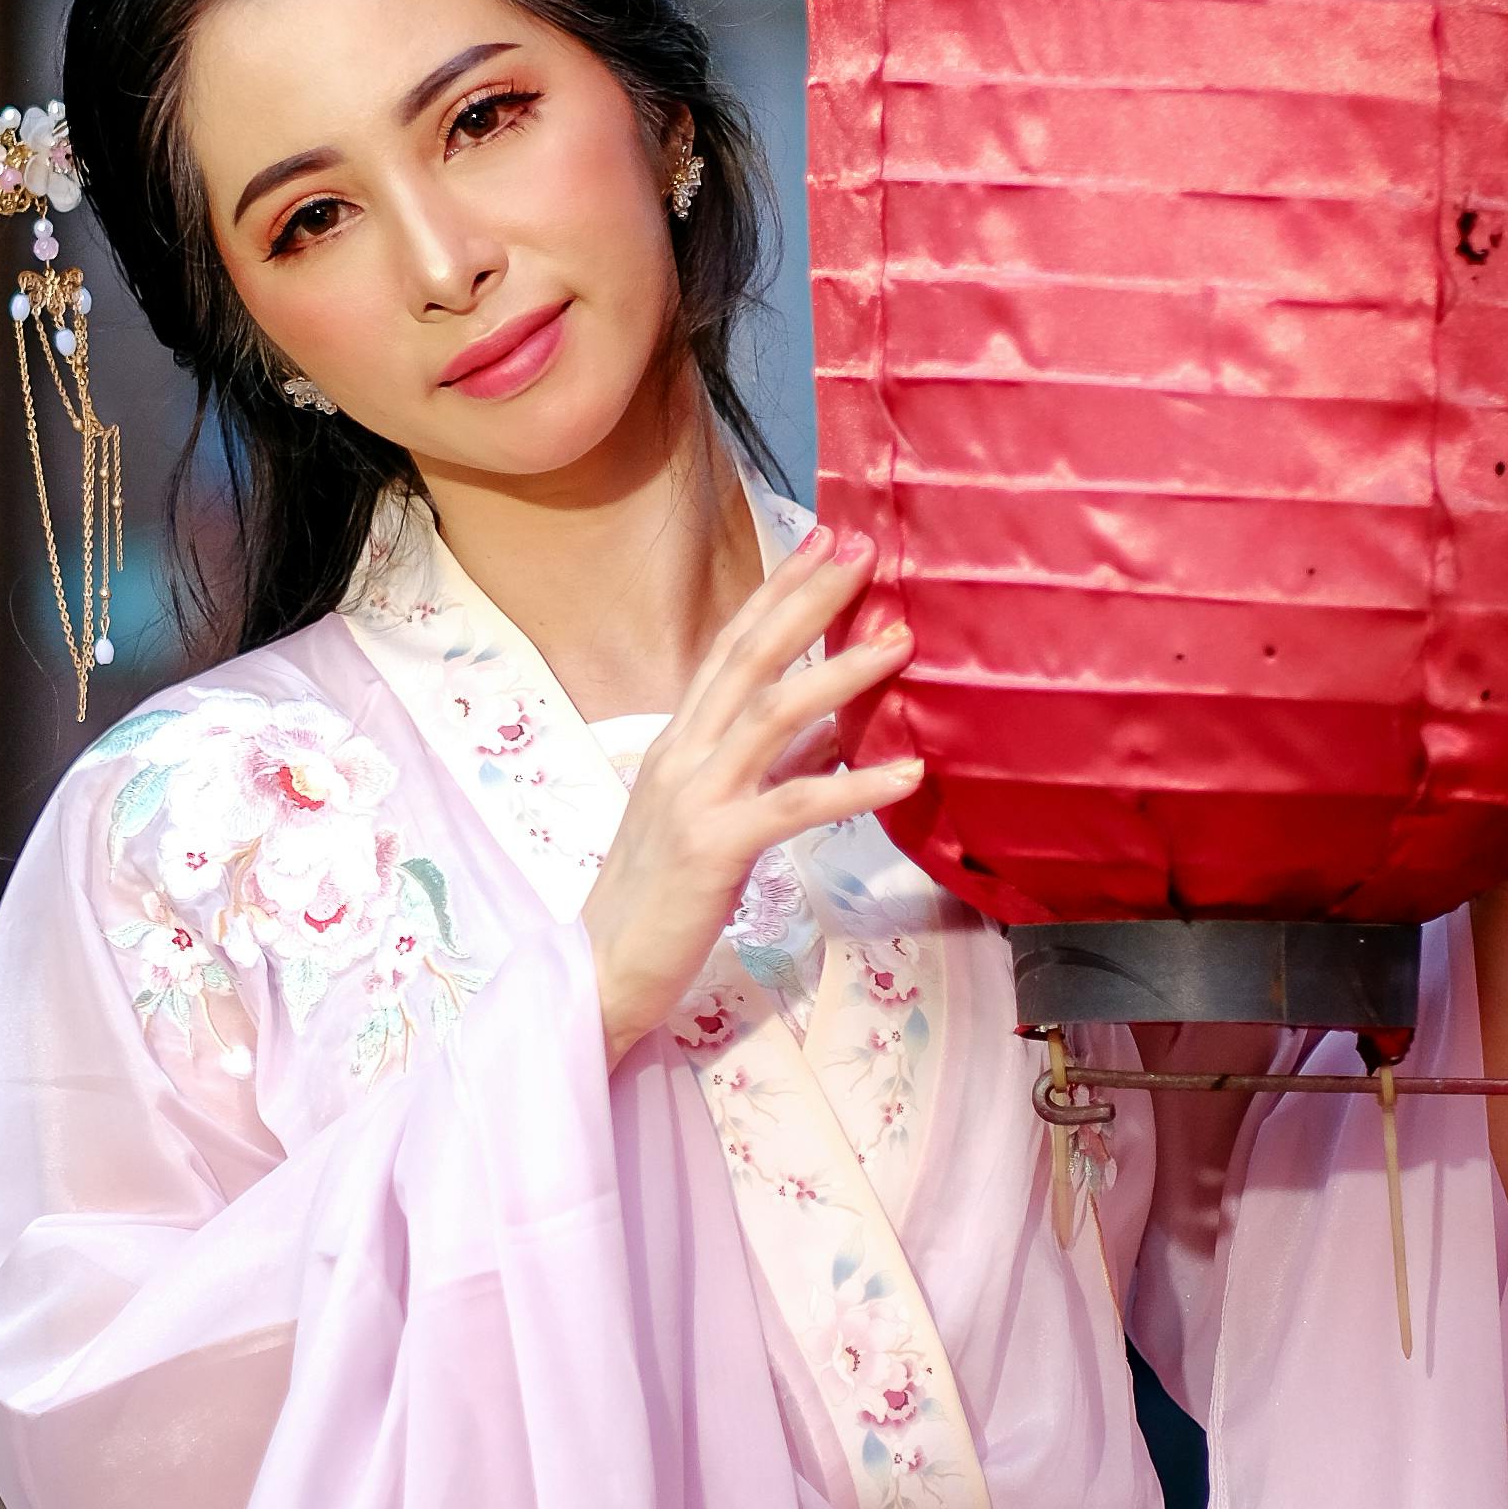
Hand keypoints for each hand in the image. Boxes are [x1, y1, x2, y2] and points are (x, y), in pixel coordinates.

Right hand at [582, 527, 920, 1066]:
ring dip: (840, 673)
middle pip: (750, 657)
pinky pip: (794, 806)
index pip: (731, 646)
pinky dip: (854, 786)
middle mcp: (682, 753)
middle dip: (809, 599)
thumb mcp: (715, 815)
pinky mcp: (714, 848)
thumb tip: (833, 730)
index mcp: (679, 740)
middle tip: (864, 550)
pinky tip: (906, 773)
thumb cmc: (660, 896)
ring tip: (900, 641)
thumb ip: (770, 767)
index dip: (779, 590)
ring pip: (772, 714)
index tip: (824, 540)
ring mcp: (694, 797)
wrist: (601, 968)